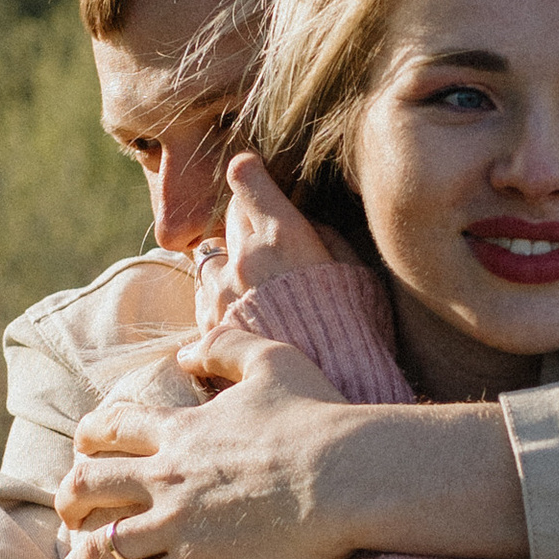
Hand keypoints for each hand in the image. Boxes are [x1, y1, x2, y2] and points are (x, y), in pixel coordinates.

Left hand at [58, 336, 358, 558]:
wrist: (344, 477)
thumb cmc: (315, 418)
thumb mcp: (271, 360)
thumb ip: (224, 347)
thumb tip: (186, 350)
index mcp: (179, 430)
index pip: (111, 428)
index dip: (90, 437)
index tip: (84, 449)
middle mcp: (165, 477)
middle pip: (90, 486)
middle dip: (72, 500)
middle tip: (70, 512)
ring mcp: (176, 526)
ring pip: (101, 546)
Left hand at [189, 152, 346, 332]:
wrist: (331, 387)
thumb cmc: (354, 327)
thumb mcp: (354, 271)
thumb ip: (325, 237)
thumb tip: (306, 223)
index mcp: (282, 234)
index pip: (246, 177)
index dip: (249, 171)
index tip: (252, 172)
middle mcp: (243, 257)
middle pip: (230, 214)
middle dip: (246, 218)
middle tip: (268, 236)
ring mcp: (221, 292)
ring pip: (211, 252)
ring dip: (229, 257)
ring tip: (254, 278)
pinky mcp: (210, 325)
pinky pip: (204, 293)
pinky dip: (219, 292)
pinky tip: (242, 307)